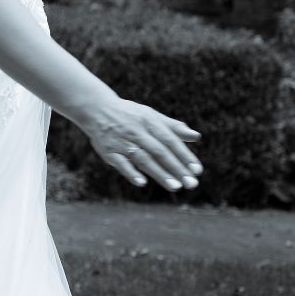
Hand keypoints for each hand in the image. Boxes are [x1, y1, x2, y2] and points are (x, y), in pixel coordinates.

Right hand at [81, 95, 202, 191]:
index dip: (184, 155)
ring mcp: (122, 142)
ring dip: (159, 173)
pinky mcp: (109, 152)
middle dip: (176, 168)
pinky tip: (142, 183)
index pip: (171, 141)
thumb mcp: (152, 116)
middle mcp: (137, 132)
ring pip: (143, 159)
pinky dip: (131, 173)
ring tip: (175, 186)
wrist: (97, 109)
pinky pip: (121, 163)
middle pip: (160, 152)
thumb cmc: (130, 115)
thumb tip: (197, 137)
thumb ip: (174, 127)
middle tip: (192, 184)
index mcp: (150, 122)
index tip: (197, 170)